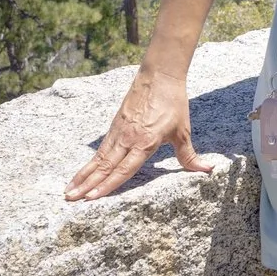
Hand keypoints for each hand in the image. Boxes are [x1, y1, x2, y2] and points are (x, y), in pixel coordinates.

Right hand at [65, 70, 212, 199]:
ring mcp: (118, 132)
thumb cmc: (173, 104)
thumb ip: (189, 156)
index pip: (123, 169)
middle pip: (105, 167)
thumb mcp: (183, 132)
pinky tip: (82, 172)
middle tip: (70, 200)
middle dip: (87, 185)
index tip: (92, 198)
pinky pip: (100, 150)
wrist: (159, 76)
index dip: (108, 185)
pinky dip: (90, 163)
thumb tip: (207, 170)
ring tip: (69, 191)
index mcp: (145, 143)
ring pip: (99, 159)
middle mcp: (127, 139)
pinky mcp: (114, 126)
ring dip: (83, 176)